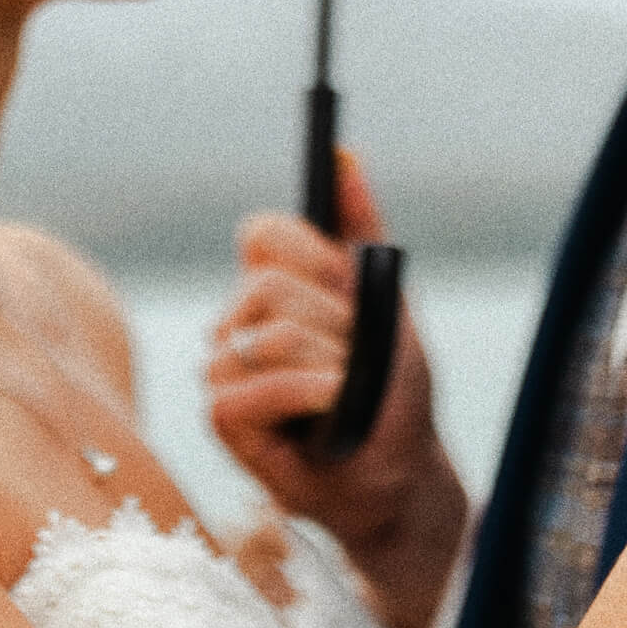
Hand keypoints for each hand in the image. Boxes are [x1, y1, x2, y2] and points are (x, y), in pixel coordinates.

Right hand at [208, 151, 467, 627]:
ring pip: (267, 337)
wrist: (403, 470)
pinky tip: (328, 415)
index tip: (348, 287)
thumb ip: (364, 229)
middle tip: (359, 360)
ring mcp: (226, 369)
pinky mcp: (223, 419)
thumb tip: (345, 158)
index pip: (265, 232)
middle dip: (334, 323)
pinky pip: (245, 388)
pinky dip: (304, 397)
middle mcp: (242, 323)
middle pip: (270, 285)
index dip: (311, 253)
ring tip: (347, 396)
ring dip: (329, 367)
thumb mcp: (390, 302)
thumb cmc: (394, 391)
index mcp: (278, 288)